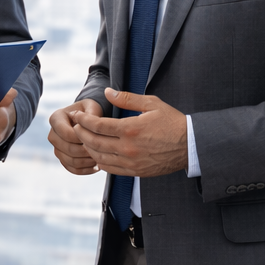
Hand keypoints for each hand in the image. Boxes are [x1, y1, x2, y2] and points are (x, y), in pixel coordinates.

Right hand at [48, 98, 103, 174]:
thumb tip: (90, 123)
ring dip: (86, 161)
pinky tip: (96, 166)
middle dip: (85, 151)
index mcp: (56, 118)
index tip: (96, 138)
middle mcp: (53, 134)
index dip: (81, 138)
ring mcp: (57, 148)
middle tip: (101, 150)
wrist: (87, 120)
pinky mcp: (63, 158)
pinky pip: (72, 169)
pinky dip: (85, 170)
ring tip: (100, 158)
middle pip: (66, 148)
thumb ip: (91, 113)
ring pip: (69, 160)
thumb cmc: (90, 111)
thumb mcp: (92, 106)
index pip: (65, 133)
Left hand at [70, 88, 187, 177]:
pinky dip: (99, 161)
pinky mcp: (135, 172)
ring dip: (87, 148)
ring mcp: (131, 162)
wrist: (190, 146)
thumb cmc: (172, 122)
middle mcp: (128, 147)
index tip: (76, 116)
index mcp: (130, 129)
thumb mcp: (151, 104)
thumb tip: (107, 92)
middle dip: (80, 134)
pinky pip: (110, 169)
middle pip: (94, 142)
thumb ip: (127, 98)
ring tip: (83, 140)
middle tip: (75, 127)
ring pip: (99, 157)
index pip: (97, 125)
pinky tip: (96, 154)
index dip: (83, 120)